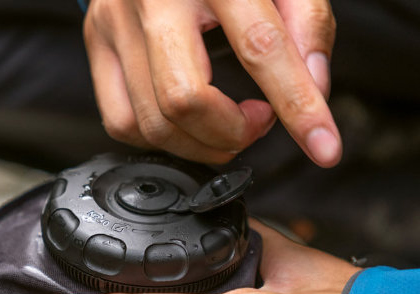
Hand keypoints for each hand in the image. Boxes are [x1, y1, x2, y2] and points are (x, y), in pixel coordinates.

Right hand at [83, 0, 340, 166]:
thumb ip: (306, 24)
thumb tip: (315, 89)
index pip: (260, 47)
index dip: (297, 105)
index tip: (323, 146)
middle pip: (184, 100)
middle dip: (231, 134)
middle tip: (257, 121)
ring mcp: (115, 20)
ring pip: (151, 122)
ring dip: (200, 144)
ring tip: (227, 120)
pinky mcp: (96, 41)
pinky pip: (120, 121)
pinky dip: (160, 138)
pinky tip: (186, 122)